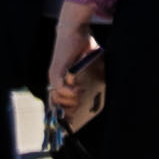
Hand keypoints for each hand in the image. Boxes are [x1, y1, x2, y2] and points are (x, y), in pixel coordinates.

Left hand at [43, 16, 104, 133]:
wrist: (75, 30)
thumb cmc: (84, 46)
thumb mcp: (92, 65)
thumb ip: (95, 76)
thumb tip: (103, 90)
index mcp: (63, 81)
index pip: (61, 102)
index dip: (65, 115)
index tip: (70, 127)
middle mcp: (56, 80)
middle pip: (58, 106)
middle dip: (69, 113)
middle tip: (79, 112)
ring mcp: (55, 77)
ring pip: (58, 99)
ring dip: (71, 101)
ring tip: (81, 95)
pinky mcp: (57, 72)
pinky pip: (60, 90)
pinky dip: (69, 93)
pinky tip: (79, 89)